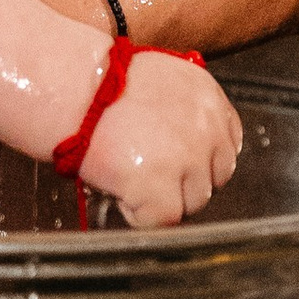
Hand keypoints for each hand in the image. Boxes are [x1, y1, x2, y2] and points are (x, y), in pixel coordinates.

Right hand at [80, 48, 243, 227]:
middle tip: (149, 171)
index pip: (226, 144)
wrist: (71, 88)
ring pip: (193, 202)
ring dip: (164, 199)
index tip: (179, 162)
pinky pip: (164, 219)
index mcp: (208, 97)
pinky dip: (142, 215)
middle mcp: (206, 128)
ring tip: (130, 177)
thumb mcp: (161, 79)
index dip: (201, 158)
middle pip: (214, 177)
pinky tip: (123, 192)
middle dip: (185, 181)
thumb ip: (185, 110)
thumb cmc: (100, 83)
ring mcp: (186, 158)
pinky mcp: (159, 184)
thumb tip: (187, 140)